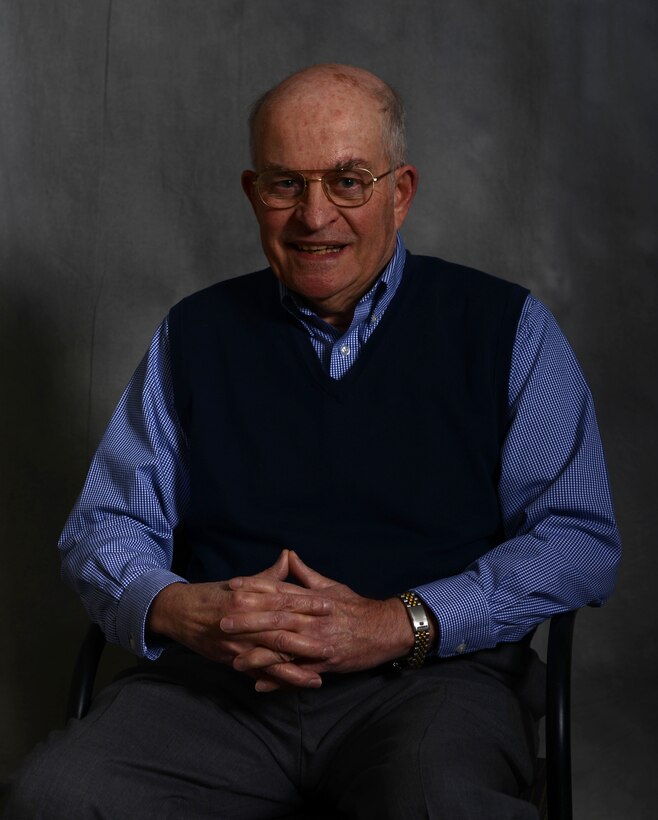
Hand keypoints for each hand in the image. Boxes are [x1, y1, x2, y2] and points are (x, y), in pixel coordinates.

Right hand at [147, 550, 332, 686]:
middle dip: (308, 639)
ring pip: (270, 658)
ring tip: (319, 677)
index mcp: (248, 597)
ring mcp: (236, 644)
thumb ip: (269, 576)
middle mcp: (243, 621)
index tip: (330, 605)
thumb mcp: (241, 582)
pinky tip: (291, 687)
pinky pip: (256, 673)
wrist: (179, 612)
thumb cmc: (215, 594)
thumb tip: (289, 556)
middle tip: (332, 642)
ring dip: (295, 669)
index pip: (283, 600)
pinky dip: (274, 682)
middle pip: (280, 631)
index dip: (307, 603)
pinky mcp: (231, 660)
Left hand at [221, 551, 417, 690]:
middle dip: (248, 620)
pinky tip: (258, 684)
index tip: (232, 586)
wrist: (385, 629)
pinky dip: (279, 679)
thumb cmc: (356, 607)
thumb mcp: (331, 587)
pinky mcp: (326, 662)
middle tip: (222, 620)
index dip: (255, 587)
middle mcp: (313, 619)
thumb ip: (306, 574)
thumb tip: (288, 555)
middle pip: (276, 617)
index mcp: (313, 600)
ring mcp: (319, 641)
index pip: (279, 590)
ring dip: (258, 653)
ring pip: (285, 646)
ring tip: (233, 658)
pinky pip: (298, 672)